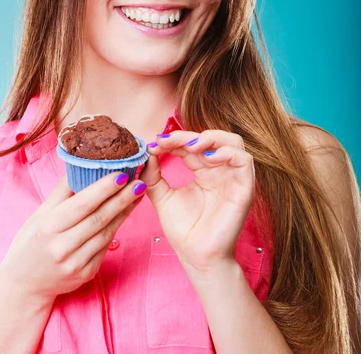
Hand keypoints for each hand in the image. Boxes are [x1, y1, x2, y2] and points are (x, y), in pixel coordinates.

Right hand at [0, 173, 146, 301]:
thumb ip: (62, 191)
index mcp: (49, 227)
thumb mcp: (40, 214)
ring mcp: (75, 263)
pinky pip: (105, 247)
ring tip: (137, 193)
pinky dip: (116, 228)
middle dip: (122, 198)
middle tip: (139, 181)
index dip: (104, 189)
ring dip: (124, 212)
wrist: (25, 285)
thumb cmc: (31, 242)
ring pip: (106, 233)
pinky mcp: (86, 274)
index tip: (122, 174)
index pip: (82, 205)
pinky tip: (125, 212)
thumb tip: (81, 164)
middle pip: (99, 218)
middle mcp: (62, 247)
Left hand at [140, 130, 254, 274]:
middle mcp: (220, 171)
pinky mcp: (244, 188)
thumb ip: (154, 175)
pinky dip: (227, 153)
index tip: (155, 143)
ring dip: (211, 138)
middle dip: (188, 135)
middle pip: (212, 138)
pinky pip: (244, 160)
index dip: (174, 139)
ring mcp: (233, 178)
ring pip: (233, 142)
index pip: (192, 145)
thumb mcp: (162, 197)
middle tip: (168, 141)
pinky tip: (207, 158)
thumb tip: (147, 152)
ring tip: (190, 146)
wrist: (197, 257)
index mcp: (204, 171)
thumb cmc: (184, 231)